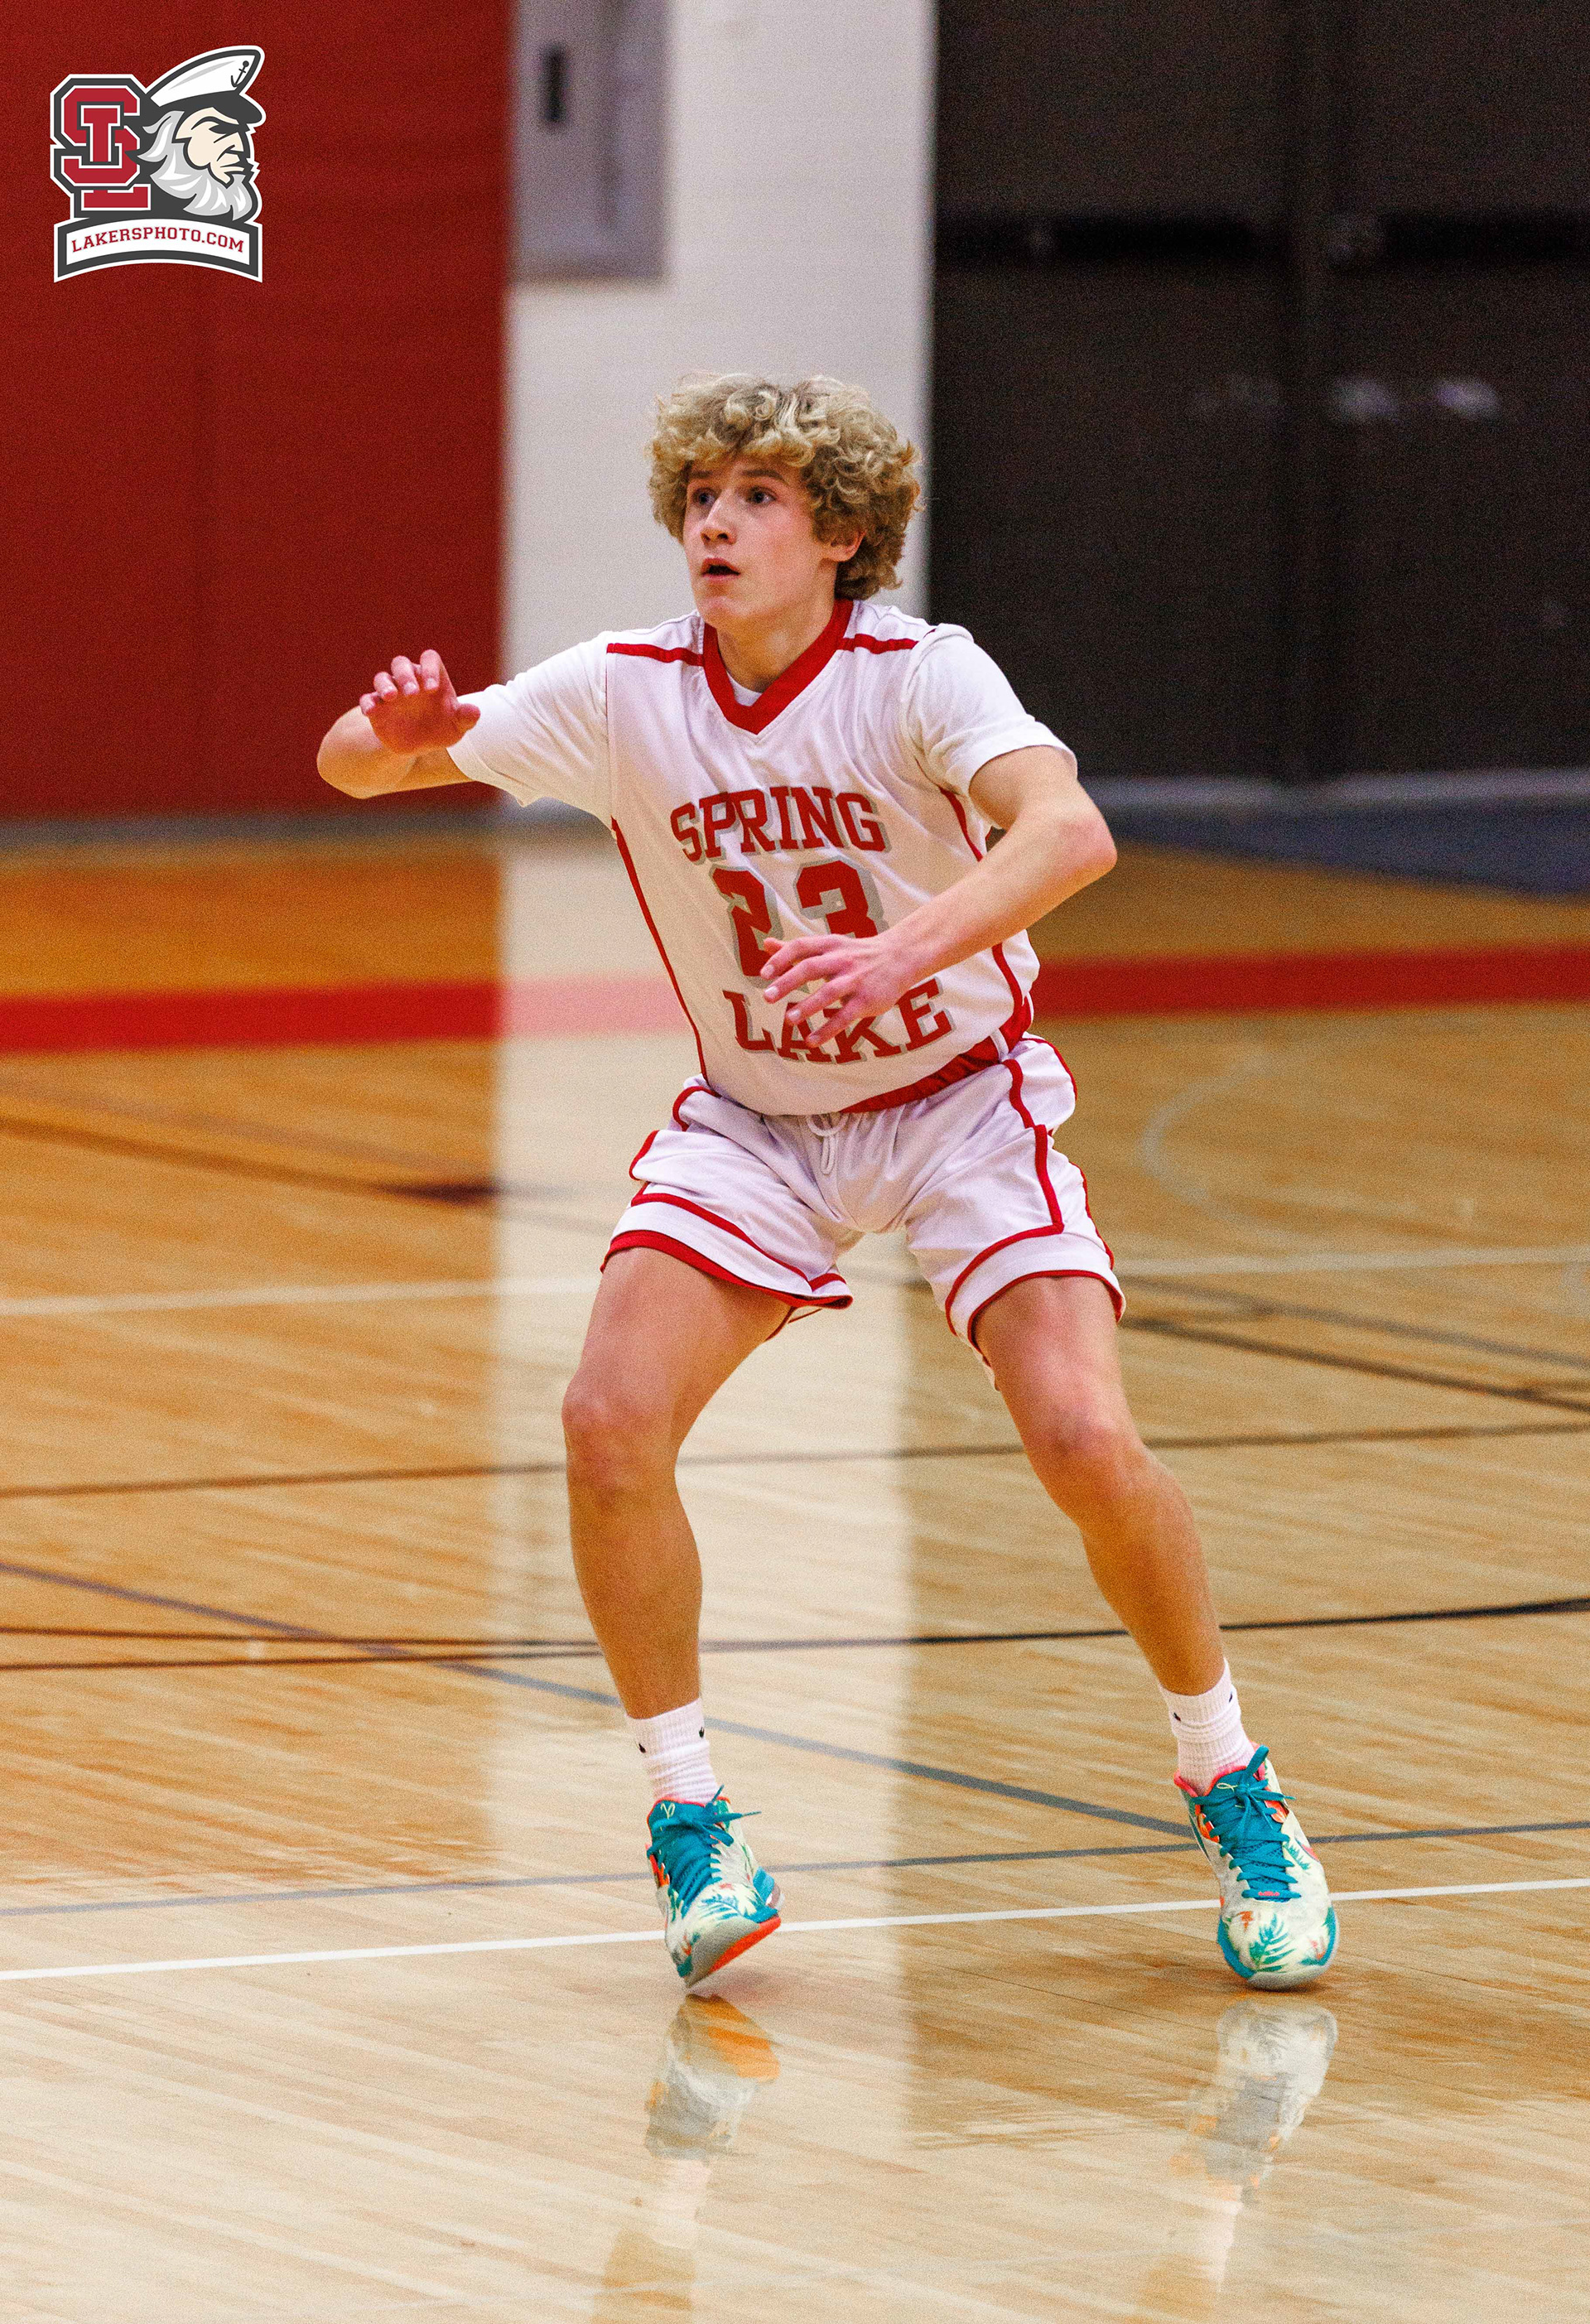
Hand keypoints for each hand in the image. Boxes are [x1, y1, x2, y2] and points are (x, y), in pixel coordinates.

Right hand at [360, 649, 480, 754]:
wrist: (420, 746)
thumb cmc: (441, 729)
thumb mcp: (457, 727)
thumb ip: (465, 718)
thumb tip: (475, 711)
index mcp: (430, 677)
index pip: (430, 659)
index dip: (430, 669)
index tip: (433, 689)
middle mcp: (409, 680)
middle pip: (401, 664)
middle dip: (406, 676)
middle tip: (412, 694)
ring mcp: (391, 692)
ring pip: (382, 678)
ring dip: (385, 685)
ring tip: (391, 697)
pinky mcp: (377, 707)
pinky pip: (368, 698)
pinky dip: (368, 703)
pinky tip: (371, 711)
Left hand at [760, 929, 922, 1041]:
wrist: (900, 957)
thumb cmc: (857, 953)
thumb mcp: (830, 945)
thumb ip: (797, 948)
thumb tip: (766, 944)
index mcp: (830, 945)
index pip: (801, 946)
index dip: (781, 959)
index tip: (764, 975)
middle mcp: (841, 960)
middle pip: (811, 967)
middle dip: (788, 982)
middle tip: (767, 997)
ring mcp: (855, 980)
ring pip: (829, 992)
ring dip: (808, 1006)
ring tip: (789, 1020)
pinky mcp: (867, 1000)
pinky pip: (845, 1016)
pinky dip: (828, 1030)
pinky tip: (811, 1041)